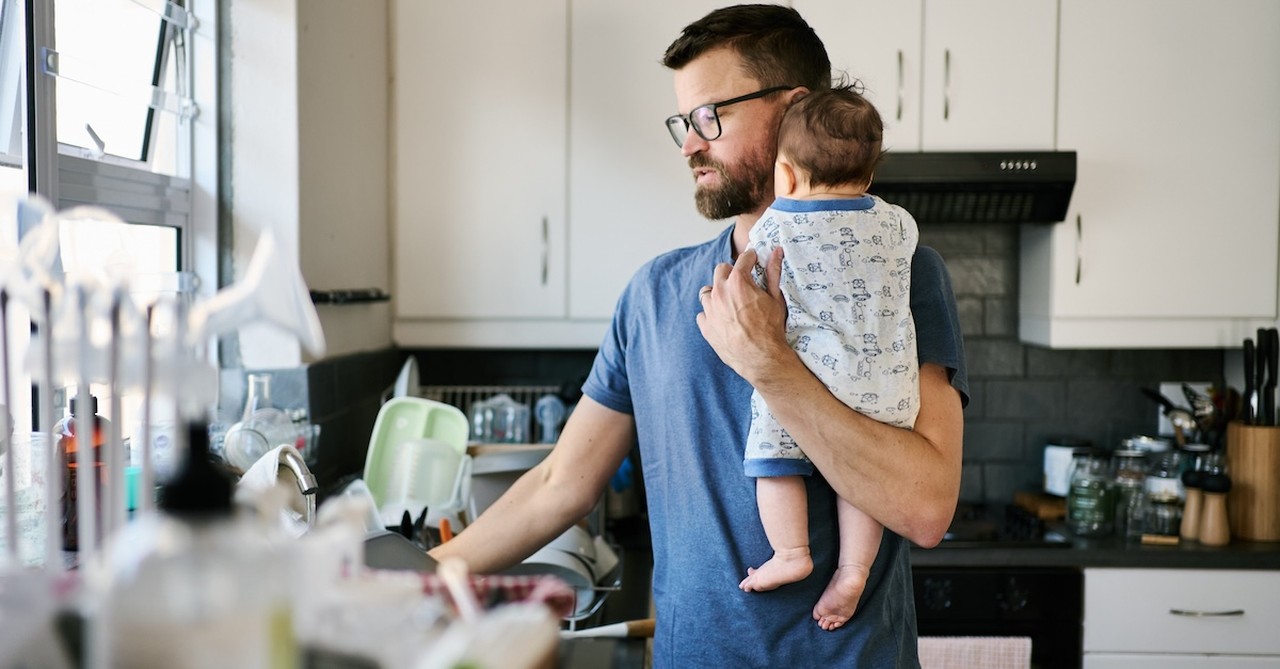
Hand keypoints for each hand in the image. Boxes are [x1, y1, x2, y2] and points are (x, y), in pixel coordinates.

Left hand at [696, 247, 788, 384]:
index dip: (750, 258)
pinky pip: (703, 314)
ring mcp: (710, 310)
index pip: (742, 259)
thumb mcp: (776, 298)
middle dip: (731, 273)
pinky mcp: (705, 327)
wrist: (762, 358)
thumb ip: (773, 272)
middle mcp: (719, 292)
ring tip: (731, 302)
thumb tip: (776, 252)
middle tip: (742, 282)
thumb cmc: (771, 328)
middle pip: (720, 270)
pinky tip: (723, 319)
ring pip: (707, 291)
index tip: (753, 260)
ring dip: (717, 293)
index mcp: (738, 282)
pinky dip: (711, 314)